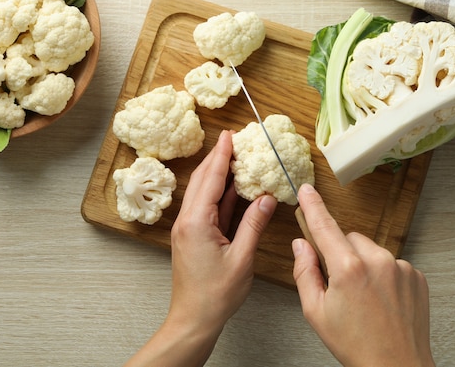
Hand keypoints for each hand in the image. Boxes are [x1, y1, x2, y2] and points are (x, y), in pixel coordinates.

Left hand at [168, 129, 276, 328]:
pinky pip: (206, 206)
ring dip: (217, 173)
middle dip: (218, 157)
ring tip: (234, 156)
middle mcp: (187, 220)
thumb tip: (267, 198)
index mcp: (196, 222)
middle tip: (234, 139)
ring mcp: (188, 228)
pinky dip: (219, 193)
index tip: (230, 135)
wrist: (193, 318)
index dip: (222, 155)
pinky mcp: (192, 235)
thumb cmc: (216, 294)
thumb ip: (254, 225)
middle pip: (203, 180)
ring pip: (203, 191)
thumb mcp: (242, 258)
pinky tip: (233, 187)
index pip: (211, 179)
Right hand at [292, 184, 434, 366]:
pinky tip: (381, 299)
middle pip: (349, 238)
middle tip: (339, 283)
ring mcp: (401, 267)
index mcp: (349, 269)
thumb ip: (305, 272)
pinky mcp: (416, 274)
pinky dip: (383, 274)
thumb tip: (301, 245)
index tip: (307, 190)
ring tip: (364, 297)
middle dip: (340, 253)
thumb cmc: (356, 345)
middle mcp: (378, 261)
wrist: (396, 366)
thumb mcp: (316, 312)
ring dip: (363, 263)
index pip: (325, 227)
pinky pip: (391, 262)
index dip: (313, 206)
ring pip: (371, 250)